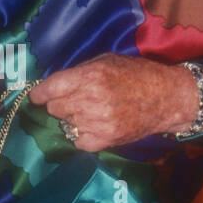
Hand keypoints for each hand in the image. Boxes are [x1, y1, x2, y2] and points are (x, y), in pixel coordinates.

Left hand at [28, 53, 202, 151]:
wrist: (166, 97)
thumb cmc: (136, 74)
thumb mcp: (106, 61)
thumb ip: (79, 72)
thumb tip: (55, 84)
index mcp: (89, 76)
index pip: (50, 88)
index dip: (39, 93)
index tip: (37, 96)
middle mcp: (90, 99)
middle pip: (54, 108)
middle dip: (60, 104)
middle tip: (75, 101)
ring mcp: (97, 122)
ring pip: (65, 124)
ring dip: (73, 119)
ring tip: (90, 112)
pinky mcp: (105, 140)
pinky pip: (77, 142)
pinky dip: (82, 135)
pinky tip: (94, 126)